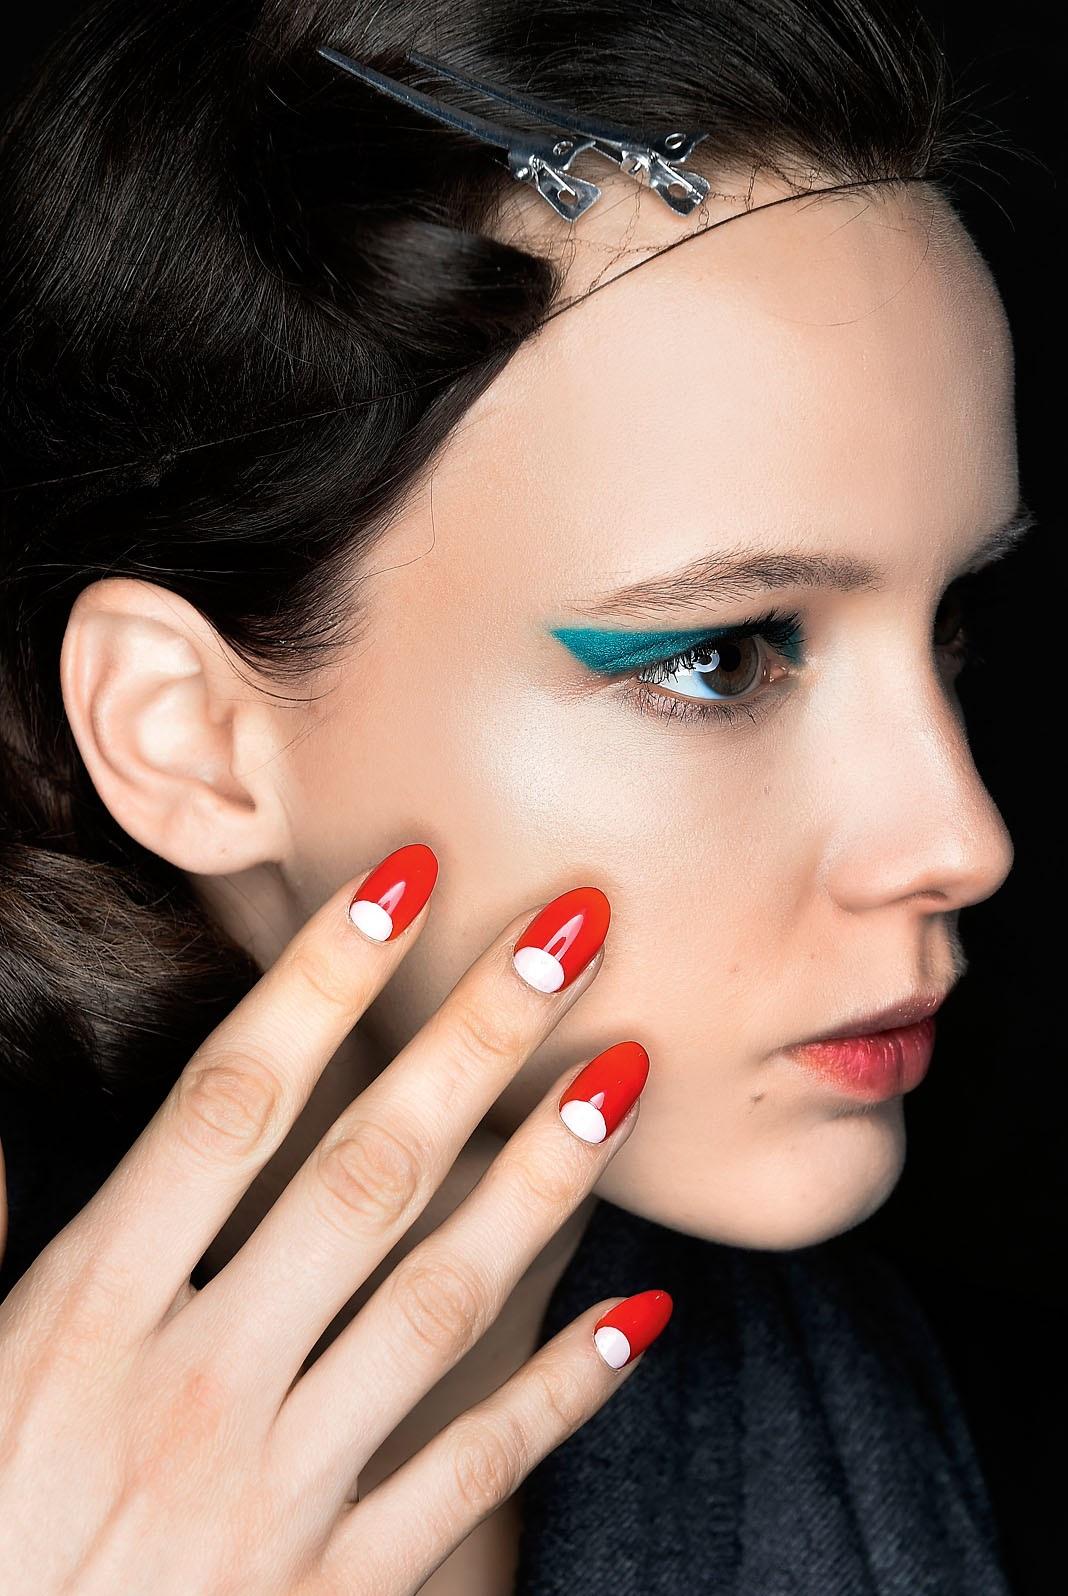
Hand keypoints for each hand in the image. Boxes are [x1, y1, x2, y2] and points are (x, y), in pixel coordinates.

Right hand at [0, 843, 668, 1593]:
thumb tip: (3, 1131)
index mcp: (85, 1319)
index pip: (230, 1106)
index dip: (322, 980)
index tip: (404, 879)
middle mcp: (196, 1387)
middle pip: (364, 1175)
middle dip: (475, 1040)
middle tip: (571, 929)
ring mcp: (276, 1495)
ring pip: (440, 1303)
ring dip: (544, 1179)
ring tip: (625, 1072)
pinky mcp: (335, 1593)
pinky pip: (471, 1474)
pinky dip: (562, 1392)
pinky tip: (642, 1311)